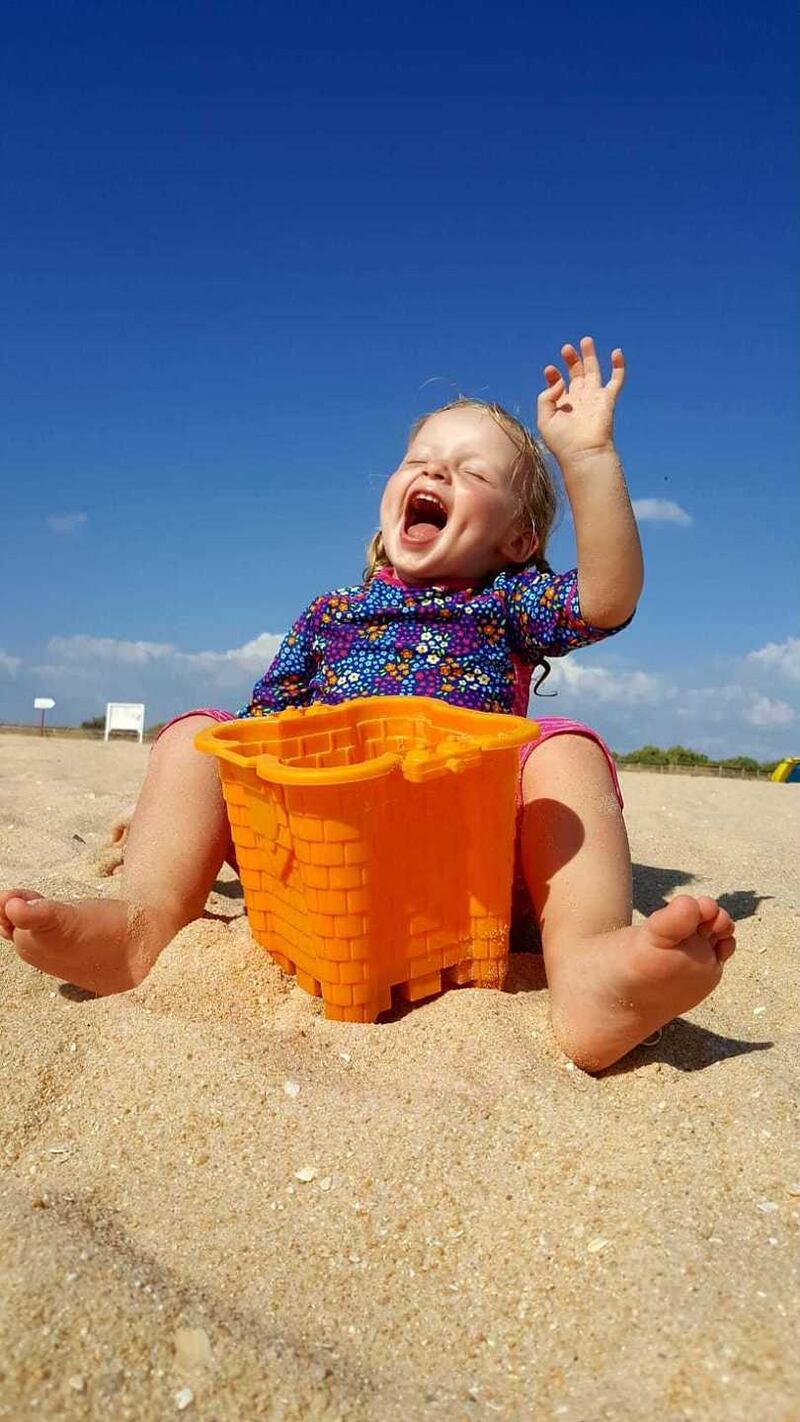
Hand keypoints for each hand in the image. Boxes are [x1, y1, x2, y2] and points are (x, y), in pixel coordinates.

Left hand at [537, 336, 624, 464]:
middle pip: (576, 373)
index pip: (558, 383)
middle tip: (566, 348)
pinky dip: (618, 366)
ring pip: (593, 371)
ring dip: (590, 356)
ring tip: (586, 340)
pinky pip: (616, 380)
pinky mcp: (607, 399)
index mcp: (562, 405)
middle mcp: (578, 399)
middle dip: (571, 360)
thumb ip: (546, 397)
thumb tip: (560, 380)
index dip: (553, 375)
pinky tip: (617, 352)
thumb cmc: (562, 442)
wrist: (583, 453)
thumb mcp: (544, 419)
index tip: (549, 370)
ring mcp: (593, 398)